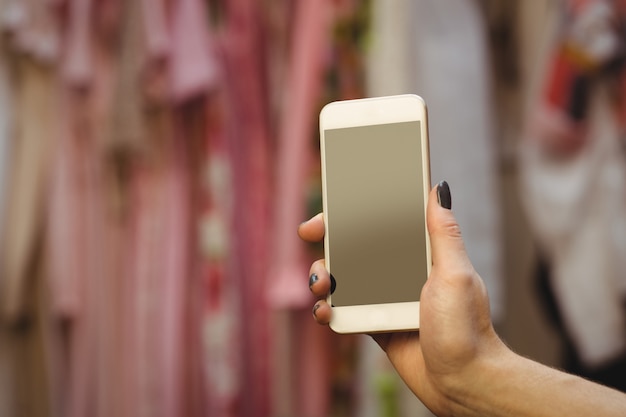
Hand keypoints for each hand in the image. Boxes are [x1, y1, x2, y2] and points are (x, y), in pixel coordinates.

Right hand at [298, 182, 508, 415]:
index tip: (336, 202)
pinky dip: (327, 308)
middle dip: (329, 236)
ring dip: (322, 273)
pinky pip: (343, 309)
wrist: (461, 382)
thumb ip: (443, 233)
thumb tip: (438, 189)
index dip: (357, 209)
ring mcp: (385, 297)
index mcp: (421, 253)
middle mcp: (400, 271)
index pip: (384, 222)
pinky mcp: (375, 323)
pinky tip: (325, 312)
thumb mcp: (456, 273)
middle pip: (356, 245)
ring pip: (343, 276)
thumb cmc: (466, 328)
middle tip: (310, 231)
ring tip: (321, 284)